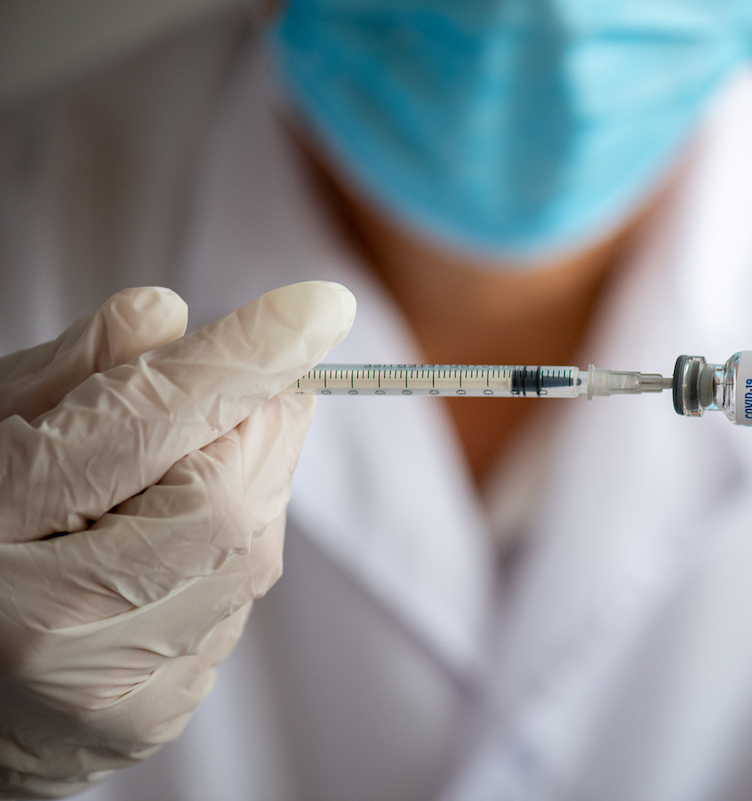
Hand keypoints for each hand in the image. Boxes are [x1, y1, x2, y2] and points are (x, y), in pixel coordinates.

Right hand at [0, 282, 353, 796]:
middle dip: (256, 425)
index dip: (244, 359)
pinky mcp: (148, 722)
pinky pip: (234, 605)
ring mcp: (109, 697)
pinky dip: (223, 552)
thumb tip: (171, 316)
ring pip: (251, 554)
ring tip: (169, 473)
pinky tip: (160, 543)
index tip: (319, 307)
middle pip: (229, 504)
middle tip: (235, 386)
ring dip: (242, 487)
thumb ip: (65, 376)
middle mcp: (53, 636)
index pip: (146, 425)